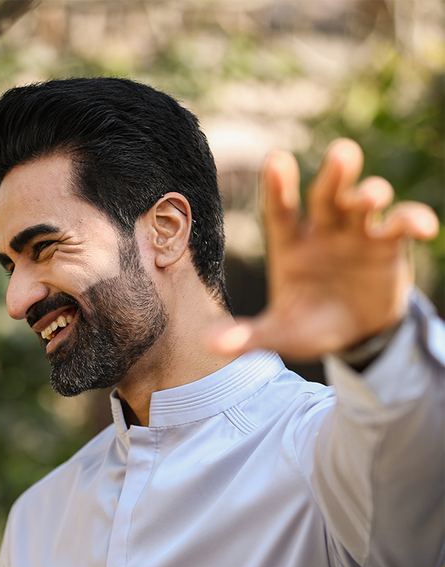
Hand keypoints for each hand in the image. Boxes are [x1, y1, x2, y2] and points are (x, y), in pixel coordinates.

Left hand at [209, 139, 438, 359]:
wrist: (355, 334)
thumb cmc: (311, 326)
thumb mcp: (281, 334)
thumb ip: (250, 337)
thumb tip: (209, 346)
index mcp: (290, 245)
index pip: (280, 211)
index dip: (279, 187)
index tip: (277, 160)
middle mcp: (322, 230)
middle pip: (327, 195)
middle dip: (335, 174)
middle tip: (342, 154)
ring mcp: (356, 233)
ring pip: (364, 202)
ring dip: (371, 194)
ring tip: (370, 199)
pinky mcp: (388, 244)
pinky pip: (402, 224)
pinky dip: (412, 220)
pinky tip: (423, 228)